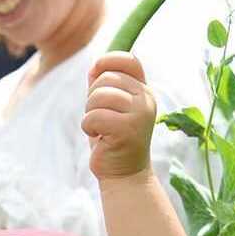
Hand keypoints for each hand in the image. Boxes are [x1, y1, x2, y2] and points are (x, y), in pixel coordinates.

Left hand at [81, 52, 156, 181]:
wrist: (125, 174)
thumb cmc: (113, 140)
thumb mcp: (110, 109)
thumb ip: (104, 87)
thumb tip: (93, 67)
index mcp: (143, 90)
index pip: (128, 60)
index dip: (107, 61)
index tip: (94, 74)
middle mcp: (146, 98)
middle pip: (106, 78)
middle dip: (92, 97)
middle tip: (99, 118)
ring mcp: (139, 113)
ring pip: (98, 96)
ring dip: (89, 114)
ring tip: (99, 129)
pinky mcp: (128, 128)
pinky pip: (94, 116)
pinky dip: (88, 127)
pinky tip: (99, 138)